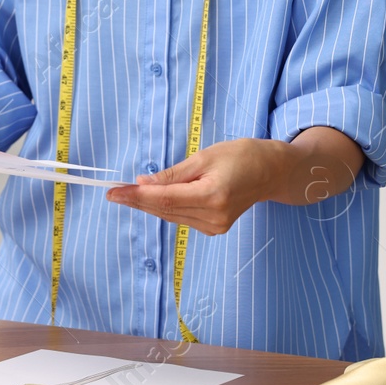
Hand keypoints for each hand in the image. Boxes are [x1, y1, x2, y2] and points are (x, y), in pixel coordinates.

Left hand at [105, 138, 282, 235]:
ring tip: (126, 195)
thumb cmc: (243, 156)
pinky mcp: (215, 228)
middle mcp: (213, 216)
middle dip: (137, 201)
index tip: (113, 192)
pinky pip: (182, 218)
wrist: (273, 172)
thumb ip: (174, 174)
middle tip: (113, 192)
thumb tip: (144, 183)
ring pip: (171, 216)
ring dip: (148, 206)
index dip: (136, 196)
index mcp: (212, 196)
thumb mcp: (206, 156)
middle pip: (165, 210)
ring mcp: (215, 226)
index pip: (164, 199)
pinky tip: (152, 200)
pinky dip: (165, 208)